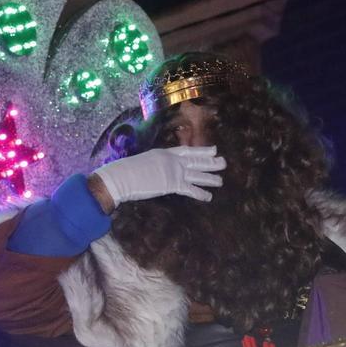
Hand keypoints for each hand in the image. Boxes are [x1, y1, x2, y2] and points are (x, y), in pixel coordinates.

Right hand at [92, 147, 225, 209]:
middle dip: (211, 162)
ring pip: (197, 175)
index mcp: (165, 152)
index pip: (187, 151)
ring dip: (210, 178)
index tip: (213, 150)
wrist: (122, 176)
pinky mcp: (172, 185)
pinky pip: (191, 190)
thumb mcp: (144, 161)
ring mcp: (174, 172)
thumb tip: (154, 168)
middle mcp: (172, 160)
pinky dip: (201, 193)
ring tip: (221, 180)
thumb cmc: (126, 170)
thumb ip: (154, 164)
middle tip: (224, 162)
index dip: (201, 151)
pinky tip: (209, 196)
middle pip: (196, 161)